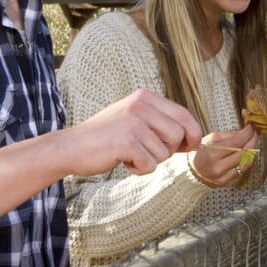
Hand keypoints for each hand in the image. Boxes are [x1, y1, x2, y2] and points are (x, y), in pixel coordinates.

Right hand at [67, 88, 202, 175]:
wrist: (71, 147)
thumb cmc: (106, 137)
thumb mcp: (134, 119)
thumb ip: (161, 123)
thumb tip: (195, 140)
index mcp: (145, 97)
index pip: (184, 115)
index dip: (193, 133)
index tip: (192, 146)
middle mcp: (140, 105)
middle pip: (178, 136)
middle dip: (168, 151)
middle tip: (145, 152)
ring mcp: (133, 123)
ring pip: (165, 153)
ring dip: (150, 161)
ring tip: (129, 155)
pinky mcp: (126, 142)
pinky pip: (150, 165)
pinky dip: (139, 169)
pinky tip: (123, 161)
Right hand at [187, 125, 258, 187]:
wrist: (194, 171)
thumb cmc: (202, 153)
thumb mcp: (211, 139)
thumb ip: (229, 135)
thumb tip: (245, 131)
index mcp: (212, 155)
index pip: (236, 142)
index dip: (247, 134)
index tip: (252, 127)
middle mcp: (219, 168)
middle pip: (244, 153)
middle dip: (252, 141)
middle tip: (256, 133)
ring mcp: (224, 178)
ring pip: (246, 163)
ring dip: (252, 151)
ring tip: (252, 142)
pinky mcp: (229, 184)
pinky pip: (243, 171)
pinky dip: (246, 161)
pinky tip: (246, 154)